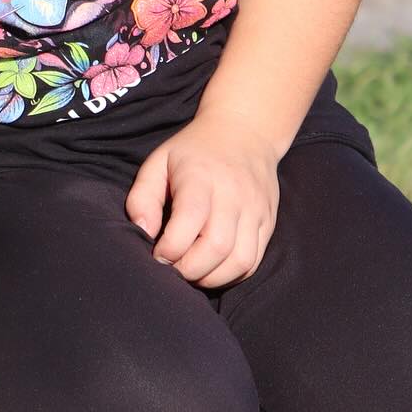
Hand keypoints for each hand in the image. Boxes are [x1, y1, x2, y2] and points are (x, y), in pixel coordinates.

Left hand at [124, 106, 281, 289]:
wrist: (245, 132)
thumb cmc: (192, 152)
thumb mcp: (159, 162)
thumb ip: (143, 197)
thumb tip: (143, 232)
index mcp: (201, 176)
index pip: (189, 221)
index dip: (169, 248)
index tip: (157, 254)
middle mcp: (233, 194)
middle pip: (217, 247)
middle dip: (189, 270)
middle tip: (172, 269)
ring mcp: (255, 209)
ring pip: (240, 261)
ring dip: (211, 278)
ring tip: (191, 272)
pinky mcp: (268, 223)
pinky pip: (253, 262)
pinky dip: (231, 275)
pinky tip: (212, 269)